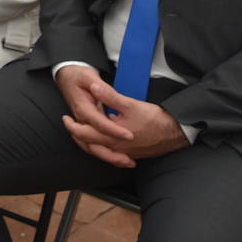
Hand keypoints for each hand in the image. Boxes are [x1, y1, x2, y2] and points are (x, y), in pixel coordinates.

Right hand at [54, 65, 132, 164]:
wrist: (66, 77)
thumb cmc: (77, 76)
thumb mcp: (88, 76)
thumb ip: (98, 86)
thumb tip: (99, 89)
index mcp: (83, 108)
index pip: (98, 122)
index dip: (114, 130)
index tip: (129, 135)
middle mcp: (81, 119)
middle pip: (93, 142)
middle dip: (111, 153)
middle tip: (128, 158)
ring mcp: (83, 125)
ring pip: (92, 147)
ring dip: (108, 157)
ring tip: (126, 162)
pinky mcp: (87, 127)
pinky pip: (93, 145)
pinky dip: (105, 153)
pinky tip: (119, 156)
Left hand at [55, 67, 186, 166]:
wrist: (176, 133)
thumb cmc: (154, 119)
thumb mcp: (131, 104)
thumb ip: (110, 96)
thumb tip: (94, 87)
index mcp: (111, 138)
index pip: (84, 135)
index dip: (72, 126)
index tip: (66, 118)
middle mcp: (116, 148)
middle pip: (89, 145)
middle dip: (77, 134)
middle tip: (70, 123)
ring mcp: (124, 153)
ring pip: (100, 151)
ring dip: (89, 142)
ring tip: (83, 131)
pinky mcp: (132, 153)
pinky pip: (112, 153)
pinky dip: (103, 147)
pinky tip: (105, 139)